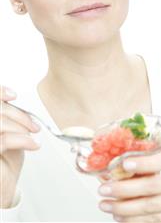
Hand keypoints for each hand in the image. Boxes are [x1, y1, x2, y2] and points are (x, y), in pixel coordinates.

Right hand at [0, 86, 40, 207]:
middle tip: (34, 126)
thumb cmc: (6, 161)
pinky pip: (4, 140)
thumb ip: (8, 117)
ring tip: (33, 136)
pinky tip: (34, 144)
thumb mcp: (9, 133)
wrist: (4, 187)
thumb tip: (15, 101)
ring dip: (22, 127)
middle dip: (19, 115)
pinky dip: (23, 140)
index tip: (14, 95)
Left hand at [98, 138, 160, 221]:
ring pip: (154, 207)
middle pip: (155, 187)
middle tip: (104, 189)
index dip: (146, 163)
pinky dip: (137, 220)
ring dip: (126, 208)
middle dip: (125, 189)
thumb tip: (128, 148)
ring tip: (107, 205)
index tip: (124, 164)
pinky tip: (121, 217)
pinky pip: (158, 220)